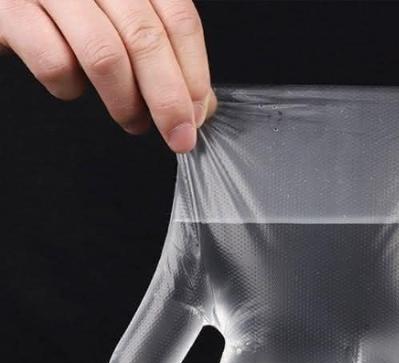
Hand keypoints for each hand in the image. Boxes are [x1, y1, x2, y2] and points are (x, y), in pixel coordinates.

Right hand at [0, 0, 215, 152]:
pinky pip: (54, 61)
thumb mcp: (121, 17)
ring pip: (105, 54)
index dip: (194, 75)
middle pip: (146, 39)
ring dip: (127, 103)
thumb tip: (201, 104)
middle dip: (169, 100)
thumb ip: (161, 49)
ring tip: (133, 121)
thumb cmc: (67, 9)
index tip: (197, 115)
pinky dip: (71, 88)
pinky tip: (73, 86)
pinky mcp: (9, 10)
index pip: (179, 19)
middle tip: (178, 137)